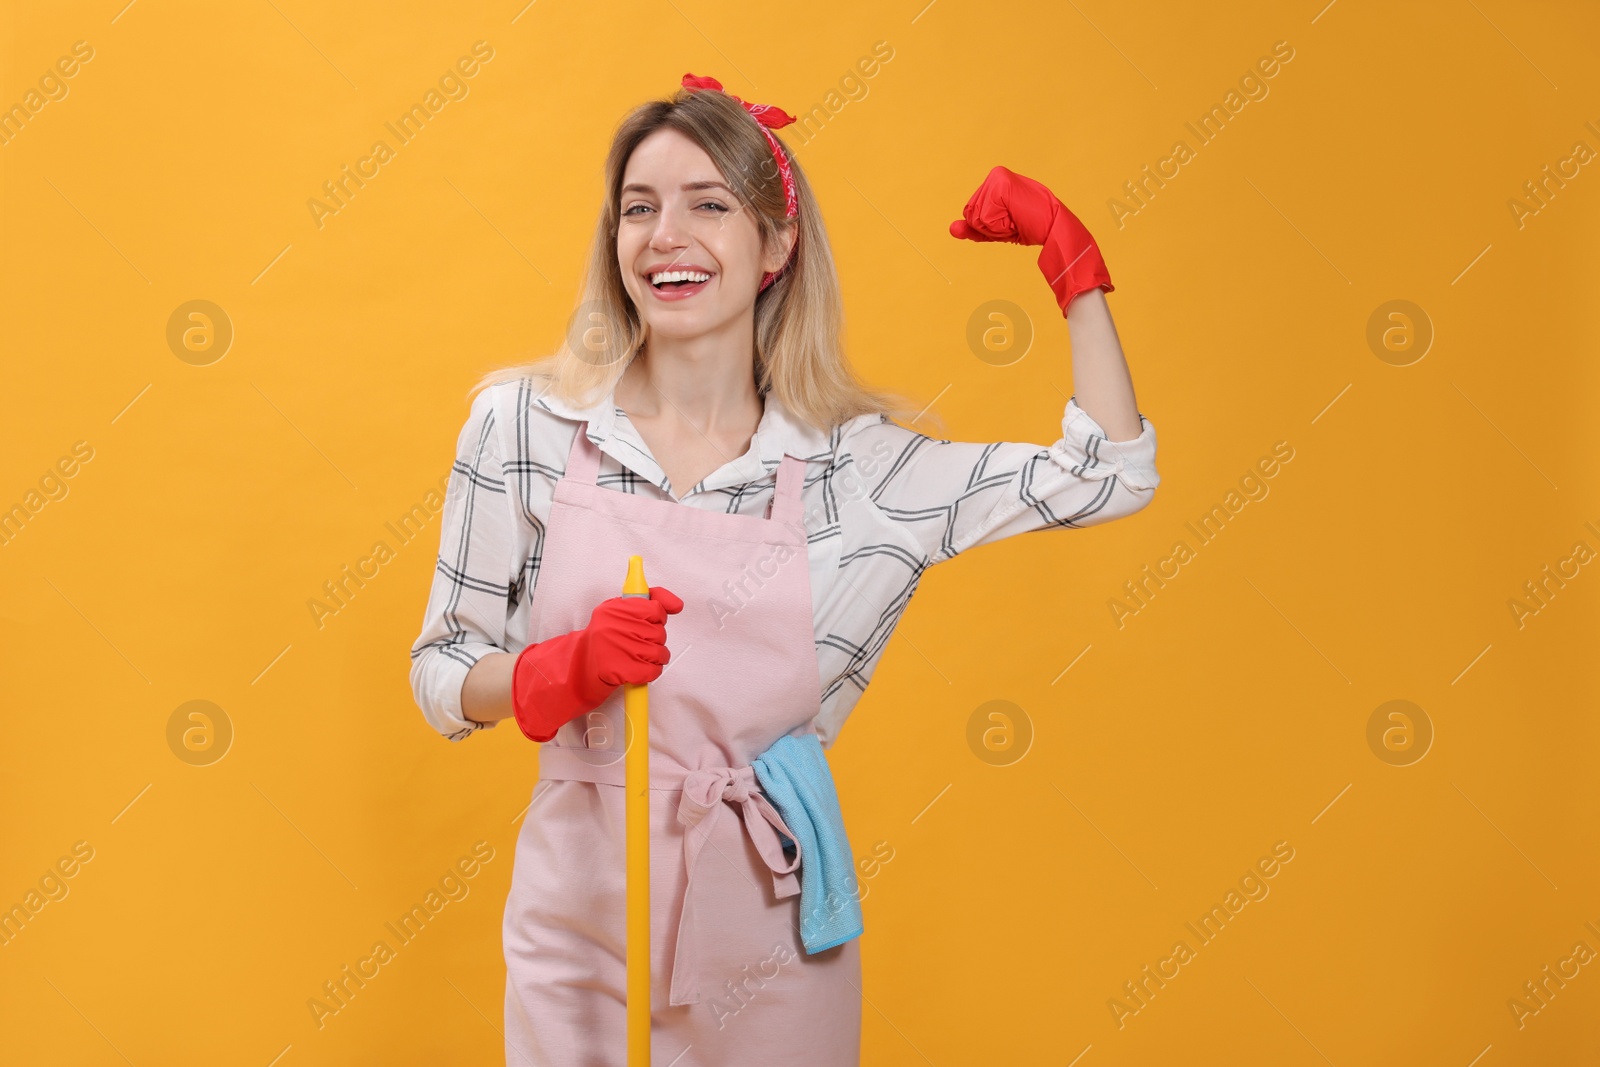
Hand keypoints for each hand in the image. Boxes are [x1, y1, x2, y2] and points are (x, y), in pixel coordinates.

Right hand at [511, 585, 683, 742]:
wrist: (579, 669)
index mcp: (614, 608)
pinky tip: (638, 669)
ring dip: (654, 658)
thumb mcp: (618, 613)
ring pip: (659, 652)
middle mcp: (613, 626)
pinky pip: (653, 670)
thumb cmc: (604, 640)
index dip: (657, 618)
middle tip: (637, 643)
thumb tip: (677, 604)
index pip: (654, 608)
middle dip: (654, 640)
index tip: (649, 623)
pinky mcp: (620, 670)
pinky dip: (650, 673)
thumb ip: (648, 602)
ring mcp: (616, 648)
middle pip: (659, 632)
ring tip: (638, 657)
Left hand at [950, 164, 1113, 314]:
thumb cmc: (1030, 226)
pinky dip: (998, 225)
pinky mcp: (1000, 185)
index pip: (972, 212)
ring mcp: (997, 178)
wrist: (1054, 227)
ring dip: (995, 226)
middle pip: (971, 213)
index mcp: (995, 181)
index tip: (1011, 219)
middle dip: (989, 226)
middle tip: (1014, 220)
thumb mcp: (997, 229)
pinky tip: (1015, 215)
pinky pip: (984, 217)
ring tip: (1016, 218)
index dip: (988, 225)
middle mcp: (995, 175)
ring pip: (976, 216)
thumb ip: (974, 229)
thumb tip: (951, 229)